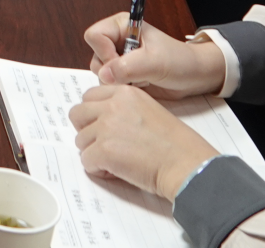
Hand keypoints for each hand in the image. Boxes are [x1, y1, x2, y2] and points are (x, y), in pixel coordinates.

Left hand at [70, 84, 219, 201]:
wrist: (187, 165)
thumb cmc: (176, 145)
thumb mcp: (150, 111)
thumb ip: (125, 109)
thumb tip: (102, 122)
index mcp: (125, 93)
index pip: (90, 96)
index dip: (94, 115)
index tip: (104, 128)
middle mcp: (112, 106)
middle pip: (77, 114)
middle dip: (86, 131)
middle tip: (103, 145)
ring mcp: (106, 127)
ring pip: (80, 140)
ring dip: (94, 152)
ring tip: (116, 161)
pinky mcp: (103, 150)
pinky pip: (86, 161)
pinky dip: (98, 169)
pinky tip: (117, 172)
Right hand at [83, 15, 228, 97]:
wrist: (195, 76)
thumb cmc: (180, 62)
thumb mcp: (156, 62)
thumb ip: (128, 67)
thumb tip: (104, 75)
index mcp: (122, 26)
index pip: (95, 36)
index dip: (104, 52)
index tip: (122, 62)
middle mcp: (117, 41)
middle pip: (95, 56)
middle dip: (112, 71)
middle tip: (135, 74)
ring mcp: (119, 59)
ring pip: (101, 73)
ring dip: (119, 82)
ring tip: (142, 80)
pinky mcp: (124, 75)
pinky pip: (110, 85)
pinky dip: (123, 89)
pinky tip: (142, 86)